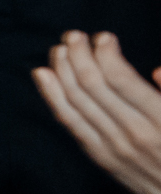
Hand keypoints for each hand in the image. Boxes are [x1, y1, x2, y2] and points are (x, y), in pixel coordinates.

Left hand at [35, 31, 160, 193]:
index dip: (105, 53)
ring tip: (60, 49)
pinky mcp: (101, 157)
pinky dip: (53, 96)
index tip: (103, 37)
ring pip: (76, 101)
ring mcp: (113, 147)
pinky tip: (43, 76)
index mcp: (160, 119)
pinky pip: (70, 123)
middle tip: (73, 35)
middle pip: (92, 85)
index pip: (121, 79)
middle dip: (79, 55)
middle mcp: (133, 133)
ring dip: (63, 70)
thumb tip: (158, 70)